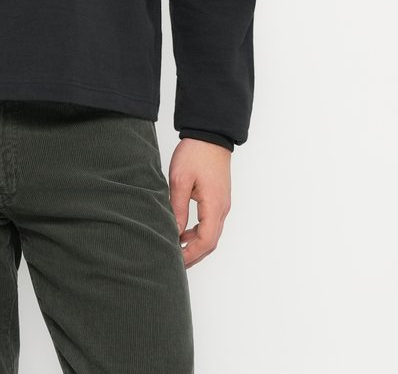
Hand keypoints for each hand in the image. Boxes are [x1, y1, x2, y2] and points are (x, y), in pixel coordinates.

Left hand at [168, 138, 231, 267]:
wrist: (210, 134)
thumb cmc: (195, 154)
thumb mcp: (180, 180)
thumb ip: (177, 208)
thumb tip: (175, 233)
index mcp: (214, 206)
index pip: (206, 241)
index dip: (191, 254)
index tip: (175, 260)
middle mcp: (222, 208)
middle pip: (211, 242)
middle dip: (194, 254)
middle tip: (175, 262)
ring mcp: (223, 203)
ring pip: (212, 233)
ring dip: (196, 244)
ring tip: (177, 249)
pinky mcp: (219, 198)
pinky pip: (211, 222)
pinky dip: (199, 232)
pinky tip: (184, 231)